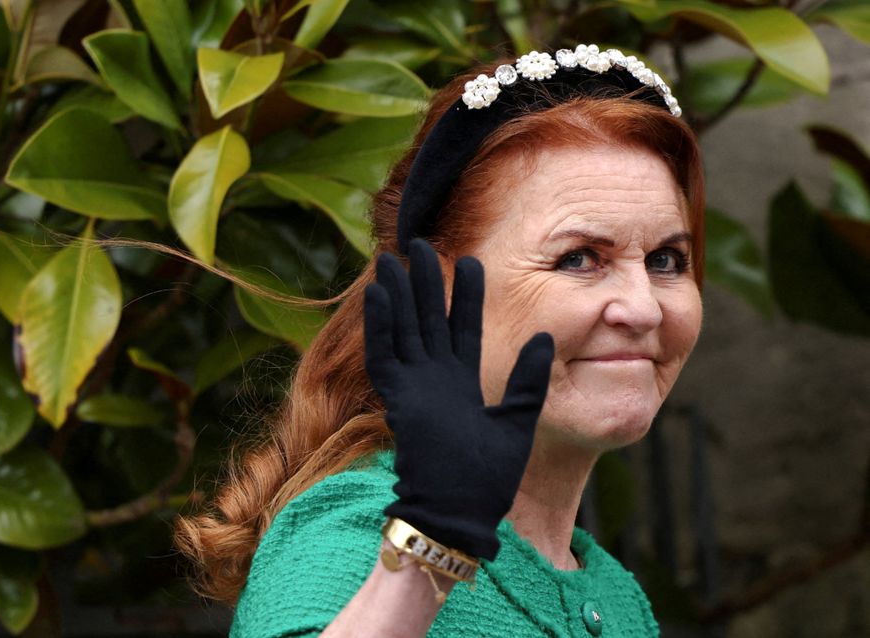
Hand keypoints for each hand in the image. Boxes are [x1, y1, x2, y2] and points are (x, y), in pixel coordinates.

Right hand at [364, 239, 553, 560]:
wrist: (461, 513)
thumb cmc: (488, 478)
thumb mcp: (518, 421)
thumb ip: (528, 379)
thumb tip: (544, 337)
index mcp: (460, 384)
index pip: (462, 328)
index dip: (465, 295)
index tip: (468, 260)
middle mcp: (434, 380)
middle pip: (426, 319)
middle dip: (423, 282)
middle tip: (418, 245)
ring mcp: (413, 388)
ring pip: (402, 329)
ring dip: (396, 293)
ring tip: (392, 257)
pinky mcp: (397, 399)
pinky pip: (384, 355)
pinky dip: (379, 324)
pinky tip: (376, 293)